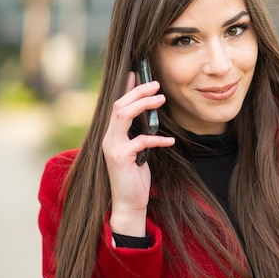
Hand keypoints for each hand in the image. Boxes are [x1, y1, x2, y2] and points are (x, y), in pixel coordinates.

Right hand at [102, 72, 174, 235]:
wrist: (129, 204)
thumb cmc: (135, 177)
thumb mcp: (138, 152)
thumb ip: (139, 134)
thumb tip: (151, 115)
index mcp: (112, 135)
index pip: (116, 105)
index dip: (126, 88)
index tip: (136, 73)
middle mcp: (108, 138)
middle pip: (119, 105)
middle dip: (137, 91)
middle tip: (156, 84)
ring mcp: (112, 147)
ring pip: (123, 115)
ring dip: (143, 104)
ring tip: (161, 99)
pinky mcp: (120, 158)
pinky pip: (141, 141)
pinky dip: (157, 139)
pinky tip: (171, 141)